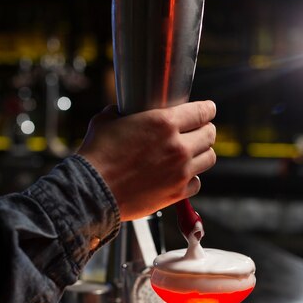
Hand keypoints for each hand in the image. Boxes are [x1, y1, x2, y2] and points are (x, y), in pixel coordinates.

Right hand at [77, 100, 215, 220]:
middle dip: (205, 130)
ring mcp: (180, 171)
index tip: (208, 110)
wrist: (92, 190)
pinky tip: (182, 175)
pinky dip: (192, 178)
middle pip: (209, 134)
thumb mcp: (107, 120)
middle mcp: (178, 146)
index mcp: (164, 122)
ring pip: (209, 158)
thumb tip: (123, 111)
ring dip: (202, 153)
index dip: (208, 109)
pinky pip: (197, 183)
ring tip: (194, 153)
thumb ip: (123, 112)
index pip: (202, 111)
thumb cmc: (97, 155)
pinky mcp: (176, 193)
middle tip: (199, 131)